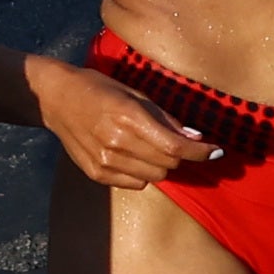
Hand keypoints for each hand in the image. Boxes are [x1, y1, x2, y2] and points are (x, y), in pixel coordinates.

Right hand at [26, 50, 214, 190]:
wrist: (56, 99)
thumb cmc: (99, 89)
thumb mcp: (134, 94)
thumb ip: (165, 118)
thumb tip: (194, 136)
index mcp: (128, 117)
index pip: (175, 146)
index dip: (200, 152)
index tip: (217, 152)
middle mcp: (116, 142)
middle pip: (168, 164)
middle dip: (180, 155)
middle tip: (179, 144)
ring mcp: (105, 161)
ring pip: (154, 177)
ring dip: (162, 165)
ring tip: (151, 148)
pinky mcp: (97, 173)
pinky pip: (135, 184)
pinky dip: (142, 173)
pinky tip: (133, 156)